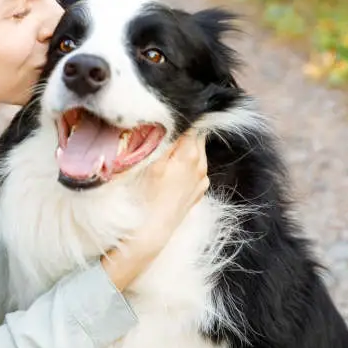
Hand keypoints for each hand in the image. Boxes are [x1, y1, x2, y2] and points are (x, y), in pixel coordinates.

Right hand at [100, 132, 209, 290]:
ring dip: (185, 149)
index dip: (179, 119)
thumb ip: (163, 139)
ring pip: (197, 153)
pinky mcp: (199, 191)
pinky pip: (196, 170)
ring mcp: (202, 179)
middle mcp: (201, 164)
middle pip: (196, 136)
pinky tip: (172, 171)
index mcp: (190, 153)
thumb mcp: (151, 162)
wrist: (152, 229)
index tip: (166, 118)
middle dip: (183, 133)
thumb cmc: (146, 195)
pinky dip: (186, 166)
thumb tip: (168, 121)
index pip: (192, 124)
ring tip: (166, 154)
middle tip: (163, 134)